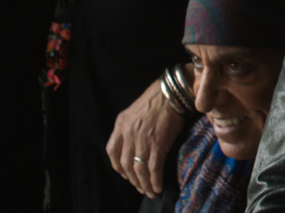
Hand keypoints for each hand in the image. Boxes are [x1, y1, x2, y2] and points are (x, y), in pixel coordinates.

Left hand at [106, 78, 184, 197]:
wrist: (172, 93)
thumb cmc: (156, 100)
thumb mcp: (134, 111)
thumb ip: (129, 127)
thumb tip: (132, 145)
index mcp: (121, 124)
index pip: (112, 152)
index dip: (118, 166)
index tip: (125, 174)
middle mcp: (128, 133)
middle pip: (125, 164)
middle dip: (132, 180)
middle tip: (140, 187)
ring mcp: (142, 139)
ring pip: (138, 169)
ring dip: (143, 184)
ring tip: (149, 191)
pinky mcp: (157, 143)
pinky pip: (153, 167)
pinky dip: (154, 180)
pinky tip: (157, 186)